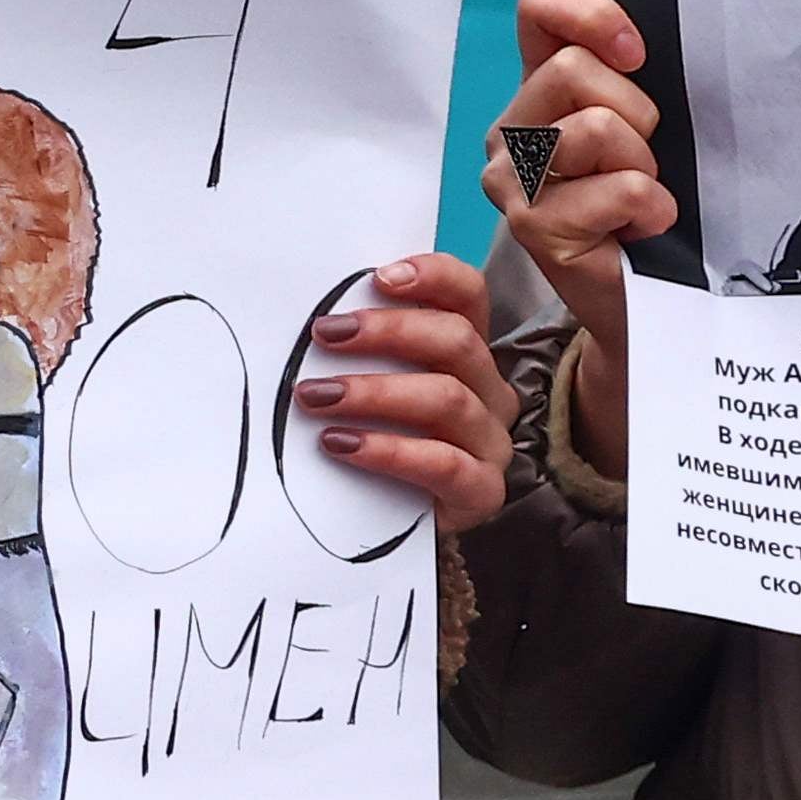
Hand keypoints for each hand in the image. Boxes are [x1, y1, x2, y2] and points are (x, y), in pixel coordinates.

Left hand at [294, 253, 519, 535]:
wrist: (393, 522)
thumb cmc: (377, 439)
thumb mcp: (370, 386)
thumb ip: (356, 350)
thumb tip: (310, 320)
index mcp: (466, 352)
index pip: (468, 295)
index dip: (433, 276)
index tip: (378, 277)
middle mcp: (488, 391)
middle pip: (457, 340)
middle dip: (388, 331)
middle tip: (325, 335)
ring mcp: (490, 442)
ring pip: (448, 399)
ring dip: (376, 392)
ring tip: (315, 396)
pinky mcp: (481, 491)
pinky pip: (443, 463)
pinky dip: (389, 450)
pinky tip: (341, 445)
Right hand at [480, 0, 675, 473]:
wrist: (650, 297)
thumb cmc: (652, 203)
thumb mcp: (648, 125)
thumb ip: (633, 77)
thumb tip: (648, 38)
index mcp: (541, 87)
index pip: (539, 9)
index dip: (587, 13)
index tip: (637, 53)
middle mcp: (513, 128)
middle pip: (571, 69)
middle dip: (633, 111)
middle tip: (644, 159)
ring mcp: (512, 179)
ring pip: (592, 127)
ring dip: (641, 163)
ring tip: (642, 195)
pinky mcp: (532, 226)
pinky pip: (616, 187)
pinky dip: (649, 207)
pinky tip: (645, 228)